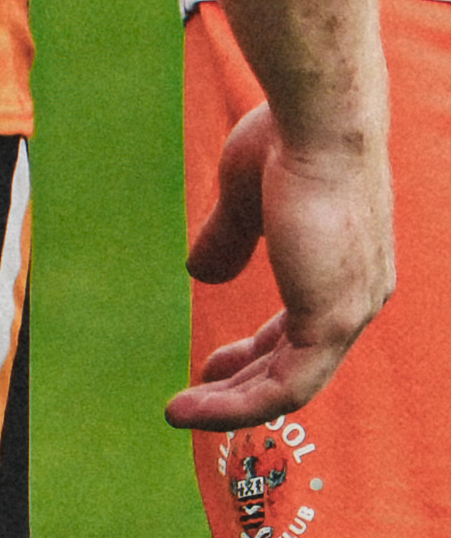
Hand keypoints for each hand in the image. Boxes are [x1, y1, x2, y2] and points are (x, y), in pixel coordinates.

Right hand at [179, 97, 397, 427]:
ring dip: (231, 403)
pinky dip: (237, 402)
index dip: (253, 350)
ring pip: (290, 385)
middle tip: (195, 394)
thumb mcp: (246, 198)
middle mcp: (356, 299)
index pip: (298, 329)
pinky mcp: (332, 320)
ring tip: (181, 413)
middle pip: (296, 363)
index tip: (213, 362)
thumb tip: (201, 274)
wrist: (318, 124)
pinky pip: (286, 384)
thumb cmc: (285, 142)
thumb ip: (229, 240)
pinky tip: (195, 402)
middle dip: (241, 383)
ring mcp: (349, 313)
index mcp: (342, 269)